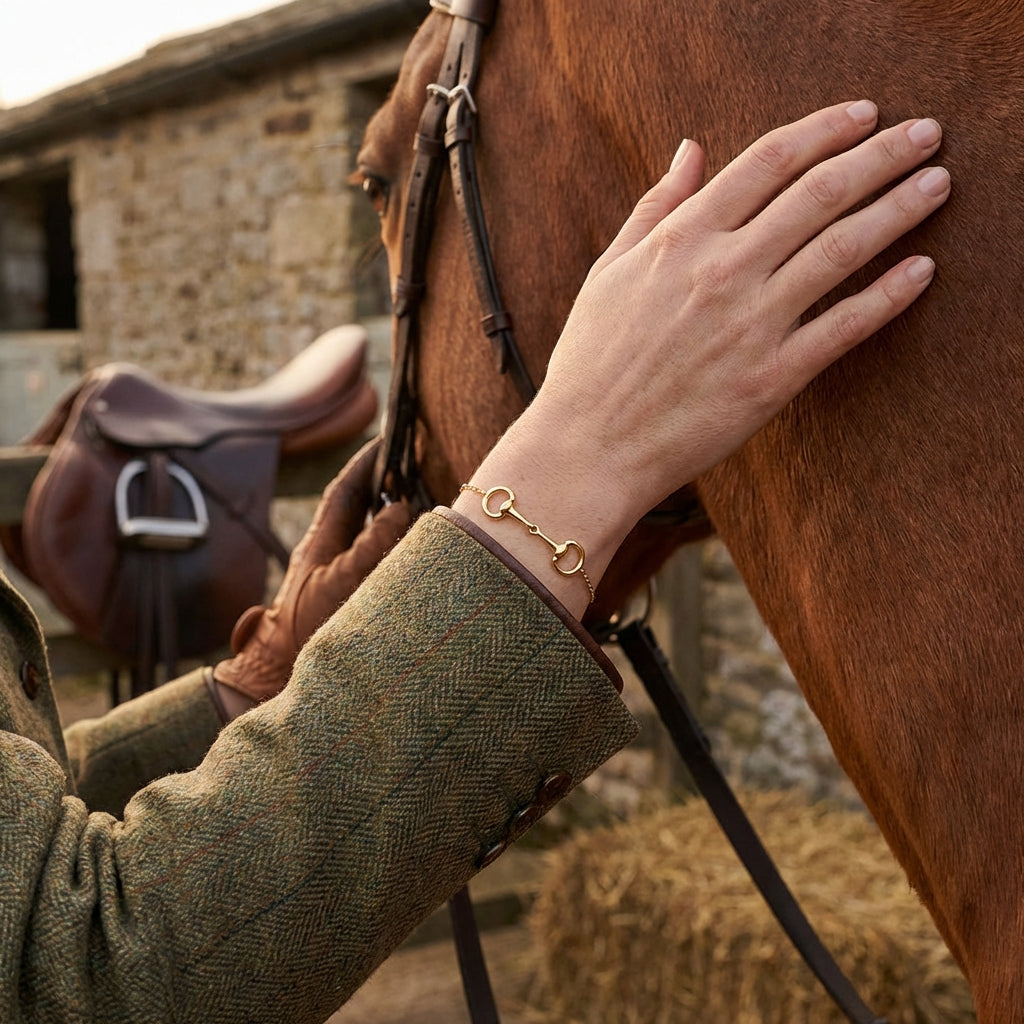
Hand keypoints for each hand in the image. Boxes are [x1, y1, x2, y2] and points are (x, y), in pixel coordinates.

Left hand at [213, 440, 409, 713]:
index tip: (388, 439)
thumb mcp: (342, 581)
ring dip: (396, 516)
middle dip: (385, 484)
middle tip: (416, 465)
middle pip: (359, 508)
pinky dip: (402, 550)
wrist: (278, 681)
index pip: (345, 490)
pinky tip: (422, 552)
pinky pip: (381, 562)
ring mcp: (340, 578)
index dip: (365, 462)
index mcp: (320, 541)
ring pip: (371, 534)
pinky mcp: (352, 601)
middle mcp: (330, 555)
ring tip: (426, 499)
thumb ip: (373, 541)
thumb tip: (401, 507)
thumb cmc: (305, 631)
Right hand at [455, 101, 949, 616]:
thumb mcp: (609, 271)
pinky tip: (922, 270)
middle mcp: (721, 270)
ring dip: (899, 208)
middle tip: (925, 134)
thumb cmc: (590, 362)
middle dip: (881, 154)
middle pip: (820, 192)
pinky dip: (890, 295)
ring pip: (842, 248)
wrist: (589, 447)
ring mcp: (750, 324)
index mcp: (681, 238)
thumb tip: (690, 152)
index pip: (769, 161)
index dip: (825, 129)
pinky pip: (845, 327)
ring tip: (938, 185)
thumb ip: (655, 208)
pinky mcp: (771, 378)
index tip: (863, 115)